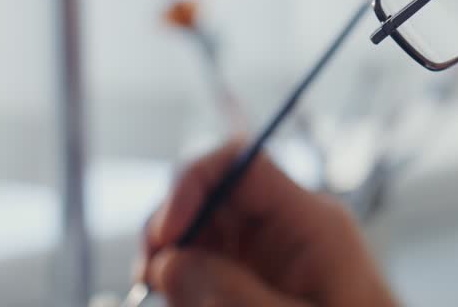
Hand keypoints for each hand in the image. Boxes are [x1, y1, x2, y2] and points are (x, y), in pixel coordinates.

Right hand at [139, 140, 397, 306]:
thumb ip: (231, 294)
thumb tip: (168, 262)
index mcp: (309, 221)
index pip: (242, 164)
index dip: (192, 183)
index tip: (165, 235)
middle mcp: (286, 227)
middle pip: (210, 197)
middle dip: (172, 230)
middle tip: (148, 279)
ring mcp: (270, 254)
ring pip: (201, 235)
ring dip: (173, 264)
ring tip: (173, 299)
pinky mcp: (258, 280)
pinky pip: (209, 267)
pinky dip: (187, 287)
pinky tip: (187, 304)